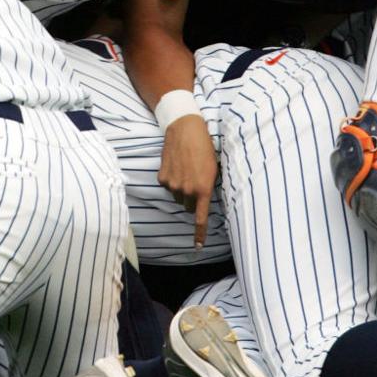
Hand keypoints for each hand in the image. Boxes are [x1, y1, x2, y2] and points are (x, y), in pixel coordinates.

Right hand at [156, 115, 217, 246]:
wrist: (185, 129)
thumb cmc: (204, 147)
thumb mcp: (213, 169)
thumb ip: (208, 187)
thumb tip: (203, 200)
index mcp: (203, 189)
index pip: (200, 218)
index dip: (199, 234)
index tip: (198, 247)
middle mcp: (187, 190)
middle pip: (188, 206)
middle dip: (192, 198)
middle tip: (195, 180)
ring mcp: (173, 184)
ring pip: (177, 196)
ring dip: (181, 187)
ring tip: (186, 168)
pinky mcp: (162, 177)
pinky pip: (168, 185)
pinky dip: (171, 179)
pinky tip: (176, 165)